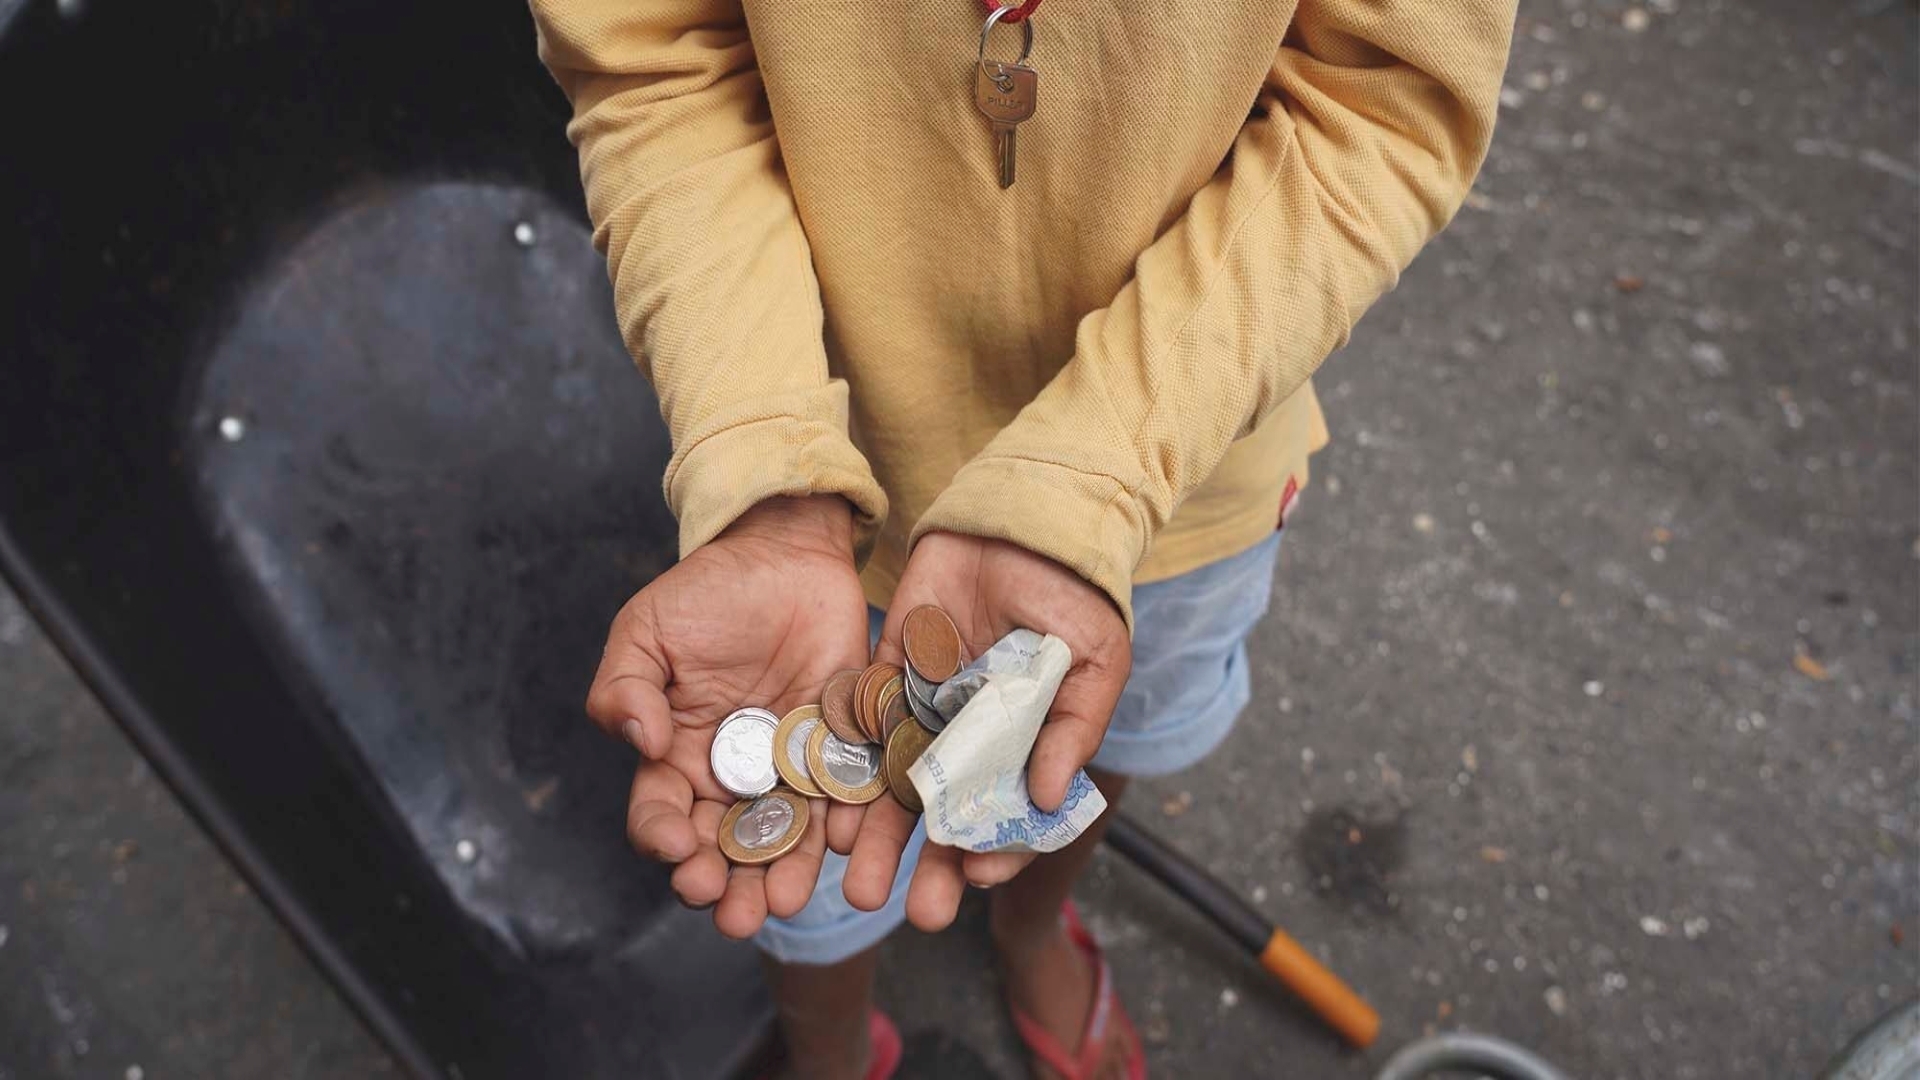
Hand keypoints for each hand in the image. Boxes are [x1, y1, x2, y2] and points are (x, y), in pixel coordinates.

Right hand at [587, 495, 870, 938]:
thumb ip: (625, 688)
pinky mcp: (842, 749)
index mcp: (677, 759)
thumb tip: (640, 740)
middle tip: (731, 911)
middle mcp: (733, 776)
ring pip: (787, 835)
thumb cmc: (705, 596)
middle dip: (726, 884)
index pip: (661, 815)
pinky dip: (845, 821)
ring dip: (783, 873)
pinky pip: (845, 795)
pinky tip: (842, 842)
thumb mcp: (646, 633)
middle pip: (724, 846)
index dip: (664, 839)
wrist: (785, 556)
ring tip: (783, 901)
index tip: (678, 847)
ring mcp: (790, 767)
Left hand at [832, 532, 1130, 929]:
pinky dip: (844, 767)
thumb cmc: (1074, 599)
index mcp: (1023, 750)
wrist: (1025, 525)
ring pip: (893, 788)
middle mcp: (969, 745)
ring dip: (875, 836)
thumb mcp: (1094, 665)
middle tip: (917, 914)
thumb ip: (1071, 730)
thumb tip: (1047, 801)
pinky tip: (828, 805)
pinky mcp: (886, 677)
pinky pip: (860, 728)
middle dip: (928, 867)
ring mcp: (925, 714)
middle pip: (943, 818)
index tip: (976, 874)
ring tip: (854, 881)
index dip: (995, 851)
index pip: (1006, 818)